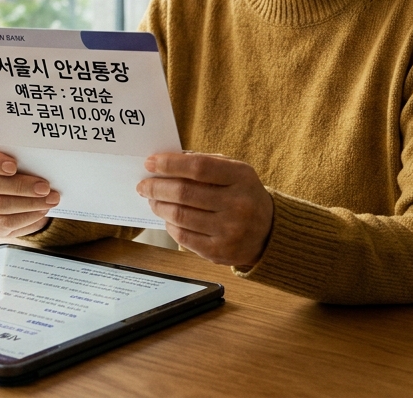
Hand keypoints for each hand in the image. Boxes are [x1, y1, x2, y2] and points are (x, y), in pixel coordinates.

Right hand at [0, 144, 58, 237]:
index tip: (13, 166)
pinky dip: (27, 218)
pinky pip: (6, 223)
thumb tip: (45, 162)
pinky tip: (41, 212)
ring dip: (29, 204)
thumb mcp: (19, 160)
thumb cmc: (18, 171)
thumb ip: (25, 157)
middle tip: (44, 187)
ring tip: (50, 200)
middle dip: (21, 186)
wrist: (15, 195)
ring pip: (0, 205)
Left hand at [137, 152, 273, 268]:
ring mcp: (229, 230)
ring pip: (180, 215)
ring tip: (153, 200)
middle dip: (157, 187)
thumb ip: (205, 162)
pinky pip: (183, 236)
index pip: (199, 167)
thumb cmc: (243, 195)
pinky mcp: (219, 252)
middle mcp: (238, 204)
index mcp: (241, 177)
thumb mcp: (235, 172)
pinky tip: (167, 217)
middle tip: (144, 185)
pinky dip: (169, 224)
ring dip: (159, 206)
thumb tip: (167, 161)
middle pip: (184, 192)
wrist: (268, 232)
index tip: (150, 163)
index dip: (170, 164)